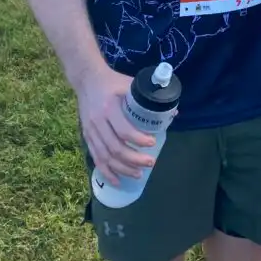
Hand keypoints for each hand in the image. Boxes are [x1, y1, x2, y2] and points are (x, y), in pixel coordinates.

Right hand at [76, 65, 157, 185]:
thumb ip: (149, 97)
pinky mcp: (86, 137)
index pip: (124, 129)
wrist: (87, 79)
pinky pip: (96, 158)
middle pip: (115, 147)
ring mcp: (90, 131)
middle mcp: (98, 122)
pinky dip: (106, 171)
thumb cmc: (112, 82)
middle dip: (134, 159)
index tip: (152, 143)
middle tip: (150, 163)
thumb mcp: (130, 84)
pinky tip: (117, 181)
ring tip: (138, 175)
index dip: (138, 139)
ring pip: (105, 156)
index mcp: (109, 108)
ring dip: (122, 168)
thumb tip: (173, 113)